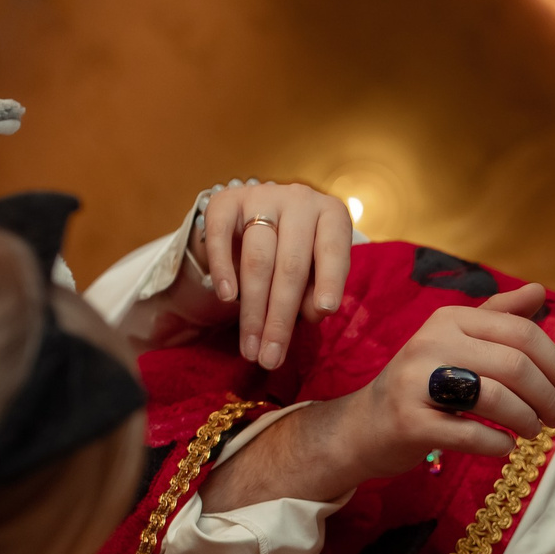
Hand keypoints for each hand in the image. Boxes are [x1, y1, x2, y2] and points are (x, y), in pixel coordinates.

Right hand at [181, 181, 354, 365]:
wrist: (259, 218)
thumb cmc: (298, 254)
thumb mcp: (317, 271)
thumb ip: (318, 291)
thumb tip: (313, 312)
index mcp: (332, 215)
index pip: (333, 250)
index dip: (329, 281)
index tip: (322, 313)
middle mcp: (300, 199)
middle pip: (291, 265)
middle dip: (280, 318)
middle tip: (271, 358)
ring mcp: (262, 195)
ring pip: (257, 259)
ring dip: (252, 310)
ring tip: (251, 348)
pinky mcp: (226, 199)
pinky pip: (220, 235)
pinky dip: (223, 268)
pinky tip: (227, 298)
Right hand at [332, 281, 554, 469]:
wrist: (364, 425)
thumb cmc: (422, 385)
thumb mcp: (456, 342)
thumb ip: (498, 317)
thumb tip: (538, 290)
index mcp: (450, 319)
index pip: (521, 332)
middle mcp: (431, 343)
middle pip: (514, 365)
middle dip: (547, 395)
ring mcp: (416, 383)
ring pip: (496, 398)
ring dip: (526, 420)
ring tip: (533, 431)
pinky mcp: (410, 423)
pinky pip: (471, 434)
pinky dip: (498, 443)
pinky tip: (504, 446)